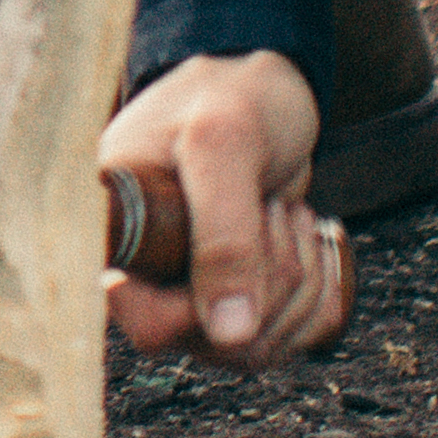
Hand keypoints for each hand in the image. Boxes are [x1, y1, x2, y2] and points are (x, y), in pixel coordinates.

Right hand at [100, 51, 345, 368]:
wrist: (259, 91)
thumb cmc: (226, 98)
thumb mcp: (221, 145)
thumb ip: (223, 234)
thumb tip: (229, 334)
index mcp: (117, 237)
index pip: (149, 324)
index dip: (204, 305)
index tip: (242, 241)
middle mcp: (149, 278)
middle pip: (219, 342)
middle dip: (270, 277)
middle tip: (271, 207)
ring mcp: (194, 295)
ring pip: (260, 346)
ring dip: (299, 279)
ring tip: (284, 211)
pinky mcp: (241, 302)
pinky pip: (295, 337)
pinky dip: (320, 290)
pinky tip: (306, 237)